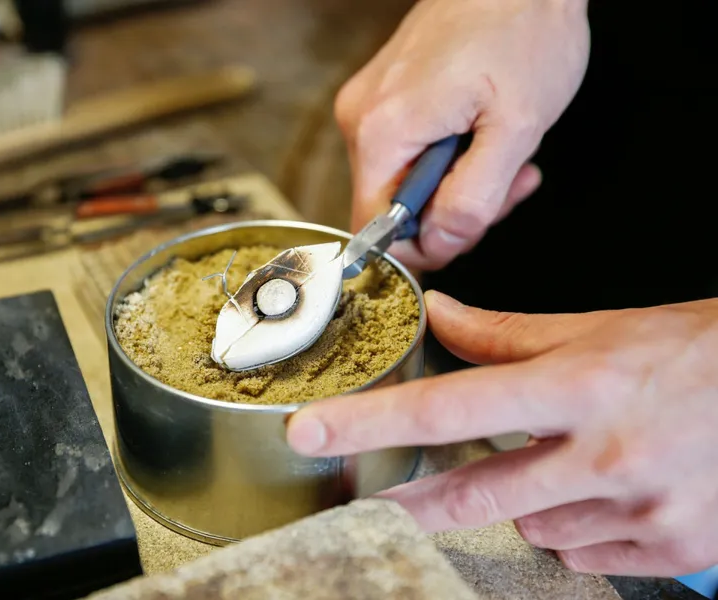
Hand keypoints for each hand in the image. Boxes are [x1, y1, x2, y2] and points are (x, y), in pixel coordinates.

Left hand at [286, 291, 717, 576]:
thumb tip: (441, 314)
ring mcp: (638, 511)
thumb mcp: (600, 329)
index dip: (369, 423)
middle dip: (416, 499)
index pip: (448, 408)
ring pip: (528, 524)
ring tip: (567, 461)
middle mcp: (604, 454)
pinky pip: (580, 551)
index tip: (312, 431)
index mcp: (579, 386)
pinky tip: (607, 491)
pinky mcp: (669, 548)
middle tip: (386, 491)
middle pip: (471, 494)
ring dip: (523, 500)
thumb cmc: (695, 354)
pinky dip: (574, 525)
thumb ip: (508, 334)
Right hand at [336, 0, 589, 269]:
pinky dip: (445, 156)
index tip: (472, 226)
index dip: (426, 246)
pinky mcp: (382, 96)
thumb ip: (475, 199)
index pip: (376, 230)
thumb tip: (439, 244)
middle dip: (451, 211)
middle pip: (390, 207)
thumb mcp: (516, 128)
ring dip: (455, 183)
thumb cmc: (522, 29)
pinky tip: (482, 134)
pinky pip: (405, 151)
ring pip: (402, 181)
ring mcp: (368, 104)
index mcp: (382, 132)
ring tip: (504, 150)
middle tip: (506, 184)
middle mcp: (361, 119)